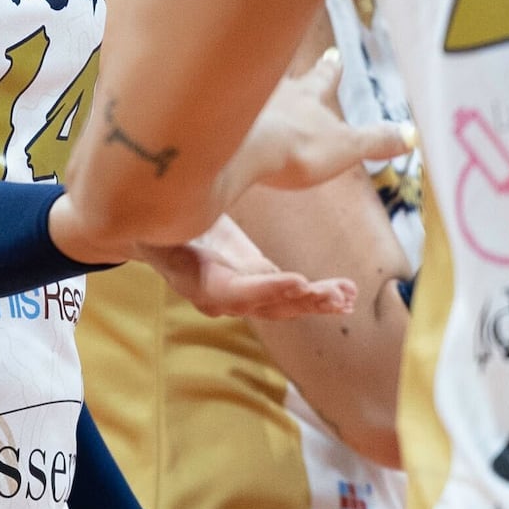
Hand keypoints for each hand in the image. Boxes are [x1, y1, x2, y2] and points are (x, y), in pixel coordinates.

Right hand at [135, 215, 356, 320]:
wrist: (162, 232)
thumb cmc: (162, 222)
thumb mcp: (166, 218)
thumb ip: (178, 218)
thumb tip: (182, 203)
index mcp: (200, 282)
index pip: (236, 292)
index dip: (267, 289)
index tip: (298, 282)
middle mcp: (224, 297)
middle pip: (267, 305)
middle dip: (302, 300)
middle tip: (334, 296)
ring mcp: (245, 294)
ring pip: (285, 304)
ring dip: (318, 300)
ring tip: (346, 297)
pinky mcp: (260, 283)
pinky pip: (291, 294)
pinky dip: (318, 294)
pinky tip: (346, 295)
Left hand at [215, 50, 413, 208]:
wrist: (241, 149)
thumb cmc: (296, 147)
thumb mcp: (346, 147)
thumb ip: (375, 141)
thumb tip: (412, 134)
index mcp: (308, 97)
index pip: (324, 78)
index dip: (331, 68)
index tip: (334, 54)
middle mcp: (274, 91)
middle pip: (286, 78)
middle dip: (293, 74)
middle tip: (290, 57)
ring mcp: (241, 100)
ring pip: (251, 85)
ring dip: (255, 85)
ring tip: (251, 81)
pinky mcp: (214, 116)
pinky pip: (219, 106)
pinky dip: (221, 106)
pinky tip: (216, 113)